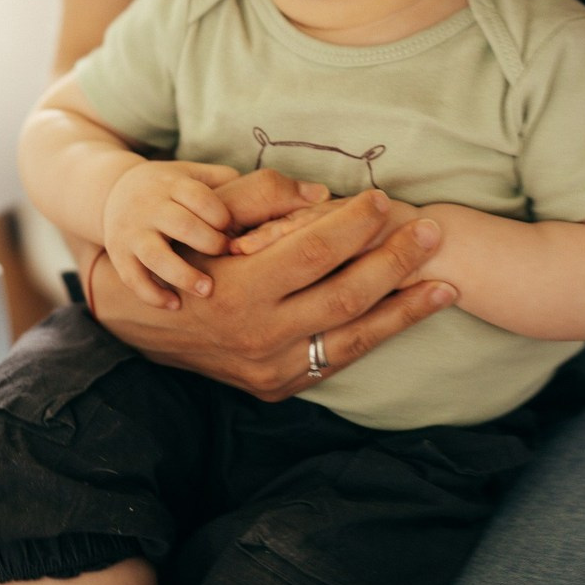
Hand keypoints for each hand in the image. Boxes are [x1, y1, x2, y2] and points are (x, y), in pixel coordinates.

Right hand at [91, 187, 456, 400]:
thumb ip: (266, 201)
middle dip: (395, 263)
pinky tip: (406, 316)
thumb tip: (327, 196)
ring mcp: (270, 369)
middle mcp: (257, 336)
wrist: (140, 325)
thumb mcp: (212, 221)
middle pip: (345, 296)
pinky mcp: (277, 388)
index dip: (355, 224)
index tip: (384, 199)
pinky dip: (376, 336)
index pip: (313, 251)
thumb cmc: (183, 257)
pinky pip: (336, 361)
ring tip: (444, 284)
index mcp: (238, 288)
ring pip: (353, 338)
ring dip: (404, 311)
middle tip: (432, 233)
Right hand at [102, 160, 239, 308]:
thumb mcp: (190, 173)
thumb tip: (262, 191)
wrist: (113, 192)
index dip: (219, 214)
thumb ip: (221, 179)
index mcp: (172, 185)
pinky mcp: (120, 256)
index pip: (197, 196)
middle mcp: (150, 207)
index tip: (233, 229)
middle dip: (207, 242)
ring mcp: (133, 233)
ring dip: (183, 274)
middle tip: (225, 253)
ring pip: (155, 255)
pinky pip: (133, 278)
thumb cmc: (168, 188)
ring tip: (208, 290)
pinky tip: (175, 305)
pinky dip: (153, 294)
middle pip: (180, 224)